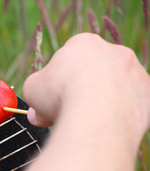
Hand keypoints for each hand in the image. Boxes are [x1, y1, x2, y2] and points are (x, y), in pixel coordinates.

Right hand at [23, 33, 149, 134]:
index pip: (70, 59)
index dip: (58, 80)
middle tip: (69, 111)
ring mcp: (135, 72)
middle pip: (95, 72)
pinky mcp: (148, 94)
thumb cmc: (60, 95)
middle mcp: (114, 51)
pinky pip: (131, 105)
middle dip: (82, 89)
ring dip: (103, 101)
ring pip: (116, 87)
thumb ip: (35, 94)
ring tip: (87, 121)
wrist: (97, 115)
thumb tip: (36, 112)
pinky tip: (106, 126)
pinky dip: (119, 115)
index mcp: (84, 43)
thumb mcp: (32, 89)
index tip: (52, 98)